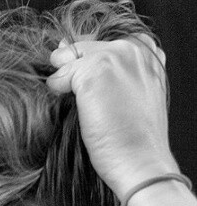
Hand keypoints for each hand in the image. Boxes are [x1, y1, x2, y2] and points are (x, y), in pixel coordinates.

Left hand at [47, 35, 178, 202]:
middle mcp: (133, 48)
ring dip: (64, 79)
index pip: (107, 43)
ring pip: (72, 57)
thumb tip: (74, 57)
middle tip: (75, 94)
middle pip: (86, 46)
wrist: (141, 162)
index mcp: (148, 54)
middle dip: (72, 66)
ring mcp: (114, 57)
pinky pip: (60, 75)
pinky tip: (73, 110)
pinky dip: (57, 91)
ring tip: (77, 105)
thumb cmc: (135, 140)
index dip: (87, 60)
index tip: (80, 79)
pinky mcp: (94, 71)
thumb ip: (115, 77)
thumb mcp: (133, 99)